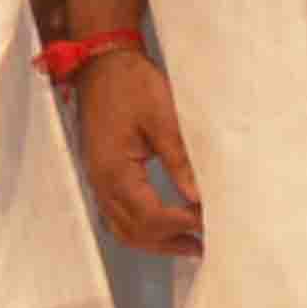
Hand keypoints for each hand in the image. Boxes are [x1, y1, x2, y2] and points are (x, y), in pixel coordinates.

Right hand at [67, 46, 200, 253]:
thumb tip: (197, 197)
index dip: (181, 223)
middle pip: (133, 230)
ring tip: (189, 243)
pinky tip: (164, 224)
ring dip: (155, 241)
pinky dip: (141, 227)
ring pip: (122, 228)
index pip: (148, 215)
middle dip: (169, 240)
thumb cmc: (132, 84)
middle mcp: (101, 180)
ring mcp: (98, 178)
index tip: (209, 220)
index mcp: (114, 168)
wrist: (102, 64)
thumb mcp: (163, 117)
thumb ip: (179, 159)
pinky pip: (117, 214)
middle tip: (205, 242)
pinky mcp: (101, 173)